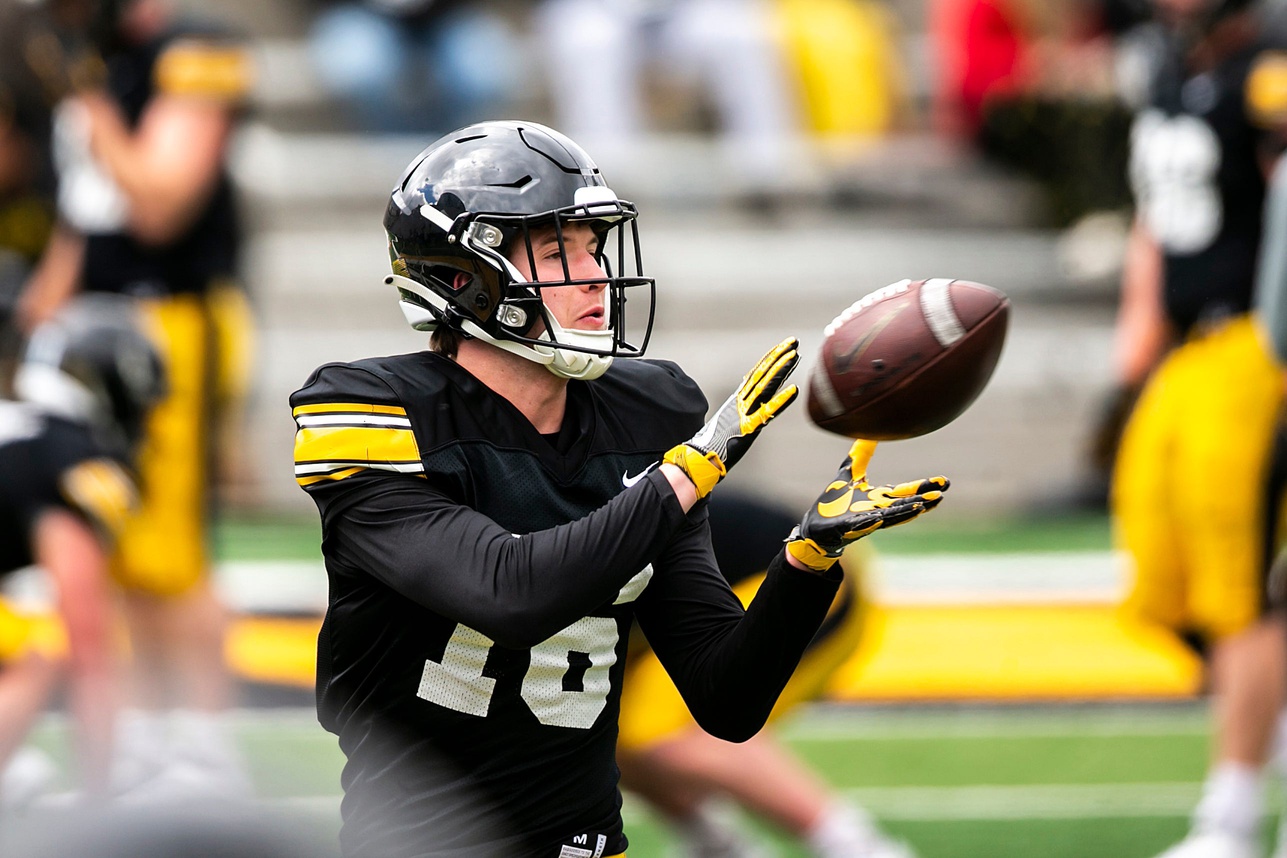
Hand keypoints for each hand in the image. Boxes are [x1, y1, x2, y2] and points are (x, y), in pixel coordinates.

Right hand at [663, 338, 799, 498]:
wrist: (697, 459)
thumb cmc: (711, 446)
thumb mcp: (727, 425)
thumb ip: (737, 415)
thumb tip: (743, 410)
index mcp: (736, 402)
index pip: (755, 374)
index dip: (769, 359)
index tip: (782, 347)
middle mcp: (740, 403)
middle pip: (762, 374)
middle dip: (778, 357)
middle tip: (793, 342)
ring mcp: (744, 413)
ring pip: (765, 386)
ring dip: (781, 370)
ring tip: (794, 355)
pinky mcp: (749, 427)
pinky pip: (768, 412)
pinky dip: (781, 400)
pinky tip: (793, 390)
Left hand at [786, 440, 948, 571]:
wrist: (816, 527)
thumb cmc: (834, 503)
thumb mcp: (849, 473)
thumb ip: (860, 455)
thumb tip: (871, 432)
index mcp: (878, 498)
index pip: (905, 491)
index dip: (923, 487)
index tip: (943, 482)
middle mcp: (876, 510)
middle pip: (903, 505)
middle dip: (922, 501)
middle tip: (941, 495)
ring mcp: (863, 520)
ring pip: (888, 517)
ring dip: (905, 513)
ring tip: (921, 507)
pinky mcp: (847, 527)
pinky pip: (860, 524)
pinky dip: (870, 522)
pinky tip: (878, 518)